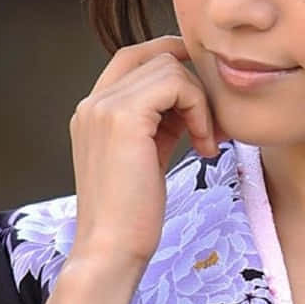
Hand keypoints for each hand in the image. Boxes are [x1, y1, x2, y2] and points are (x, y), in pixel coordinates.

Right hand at [65, 36, 224, 281]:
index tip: (205, 91)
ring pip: (171, 67)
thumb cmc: (134, 212)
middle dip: (195, 85)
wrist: (112, 248)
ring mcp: (103, 106)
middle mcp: (92, 102)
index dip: (174, 60)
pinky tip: (204, 146)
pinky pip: (178, 85)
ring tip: (207, 140)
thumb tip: (192, 99)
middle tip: (212, 126)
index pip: (134, 55)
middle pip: (157, 56)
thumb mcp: (147, 155)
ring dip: (201, 102)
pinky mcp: (123, 116)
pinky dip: (201, 111)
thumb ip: (160, 122)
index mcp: (94, 110)